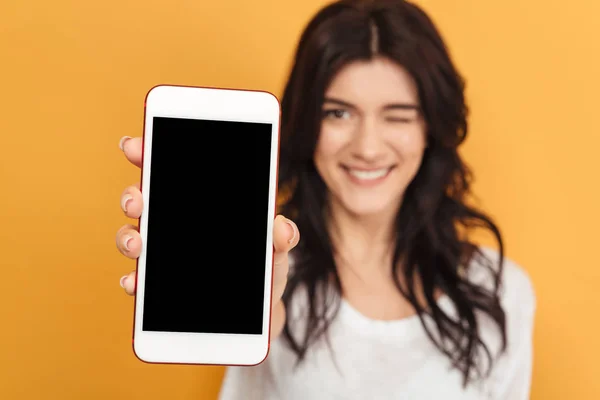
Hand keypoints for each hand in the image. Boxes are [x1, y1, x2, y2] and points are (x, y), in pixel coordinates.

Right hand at [115, 136, 298, 339]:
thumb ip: (282, 238)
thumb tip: (282, 226)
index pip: (168, 171)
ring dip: (127, 238)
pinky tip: (135, 282)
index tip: (135, 146)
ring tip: (138, 246)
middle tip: (137, 202)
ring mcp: (163, 255)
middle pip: (142, 200)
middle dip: (132, 196)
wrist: (260, 310)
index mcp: (199, 205)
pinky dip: (132, 280)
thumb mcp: (277, 251)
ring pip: (132, 237)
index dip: (148, 153)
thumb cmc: (265, 270)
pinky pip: (137, 279)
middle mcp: (174, 224)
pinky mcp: (158, 287)